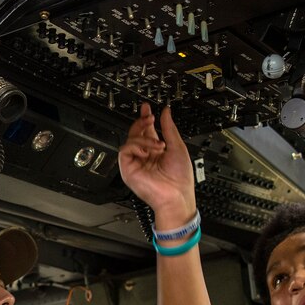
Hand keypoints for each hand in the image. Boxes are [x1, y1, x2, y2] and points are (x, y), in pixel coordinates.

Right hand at [118, 103, 194, 218]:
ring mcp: (136, 163)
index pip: (146, 131)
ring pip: (130, 140)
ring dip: (144, 139)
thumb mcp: (178, 147)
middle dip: (142, 122)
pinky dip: (136, 147)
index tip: (147, 108)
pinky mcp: (128, 169)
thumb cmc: (180, 179)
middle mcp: (144, 157)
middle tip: (150, 117)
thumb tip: (166, 112)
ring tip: (159, 146)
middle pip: (135, 133)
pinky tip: (147, 152)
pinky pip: (125, 150)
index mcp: (156, 151)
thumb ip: (169, 128)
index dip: (145, 119)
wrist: (176, 196)